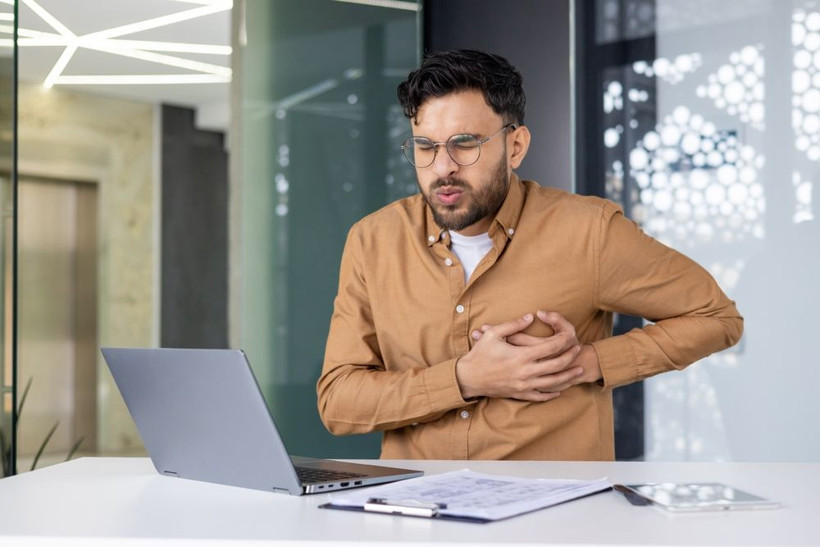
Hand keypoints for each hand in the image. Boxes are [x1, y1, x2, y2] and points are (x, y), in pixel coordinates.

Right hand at [473, 310, 602, 389]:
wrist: (468, 378)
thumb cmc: (479, 354)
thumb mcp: (493, 334)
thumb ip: (513, 324)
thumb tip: (530, 317)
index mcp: (520, 356)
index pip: (550, 348)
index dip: (563, 342)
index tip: (572, 337)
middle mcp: (525, 372)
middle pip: (556, 365)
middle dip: (570, 357)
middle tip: (579, 350)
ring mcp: (523, 385)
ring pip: (553, 383)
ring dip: (568, 376)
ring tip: (579, 370)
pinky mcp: (519, 394)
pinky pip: (541, 396)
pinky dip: (552, 394)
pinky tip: (559, 390)